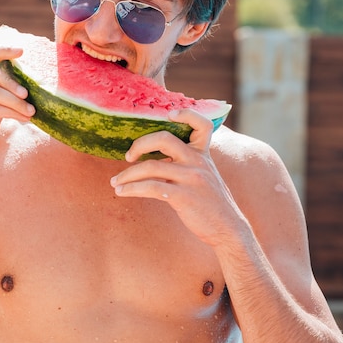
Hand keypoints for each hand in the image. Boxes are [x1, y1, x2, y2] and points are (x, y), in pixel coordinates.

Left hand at [110, 108, 240, 245]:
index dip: (186, 114)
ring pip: (150, 166)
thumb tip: (156, 158)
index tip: (167, 115)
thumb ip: (187, 163)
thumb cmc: (210, 202)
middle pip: (164, 139)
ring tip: (115, 182)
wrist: (228, 229)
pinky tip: (122, 192)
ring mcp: (191, 178)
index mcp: (203, 154)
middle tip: (128, 156)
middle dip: (140, 144)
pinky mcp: (184, 196)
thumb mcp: (205, 175)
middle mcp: (198, 161)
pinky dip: (131, 189)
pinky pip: (150, 187)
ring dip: (127, 175)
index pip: (202, 125)